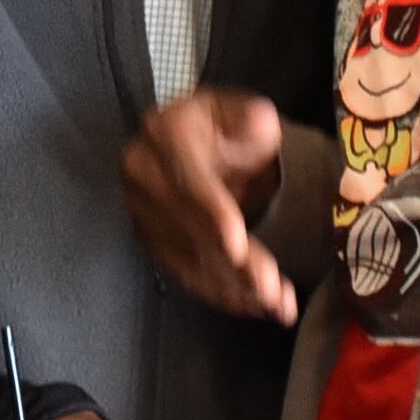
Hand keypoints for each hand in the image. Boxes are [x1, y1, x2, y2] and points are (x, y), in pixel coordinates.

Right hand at [122, 92, 295, 324]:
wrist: (195, 141)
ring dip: (233, 287)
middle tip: (271, 289)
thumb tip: (260, 124)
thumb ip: (251, 117)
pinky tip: (256, 308)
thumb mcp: (243, 111)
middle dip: (233, 263)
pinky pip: (185, 273)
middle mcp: (142, 171)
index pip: (189, 179)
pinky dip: (222, 293)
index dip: (213, 213)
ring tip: (278, 305)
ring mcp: (141, 210)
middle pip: (190, 227)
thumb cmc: (226, 127)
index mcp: (163, 131)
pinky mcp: (150, 239)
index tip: (238, 245)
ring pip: (189, 257)